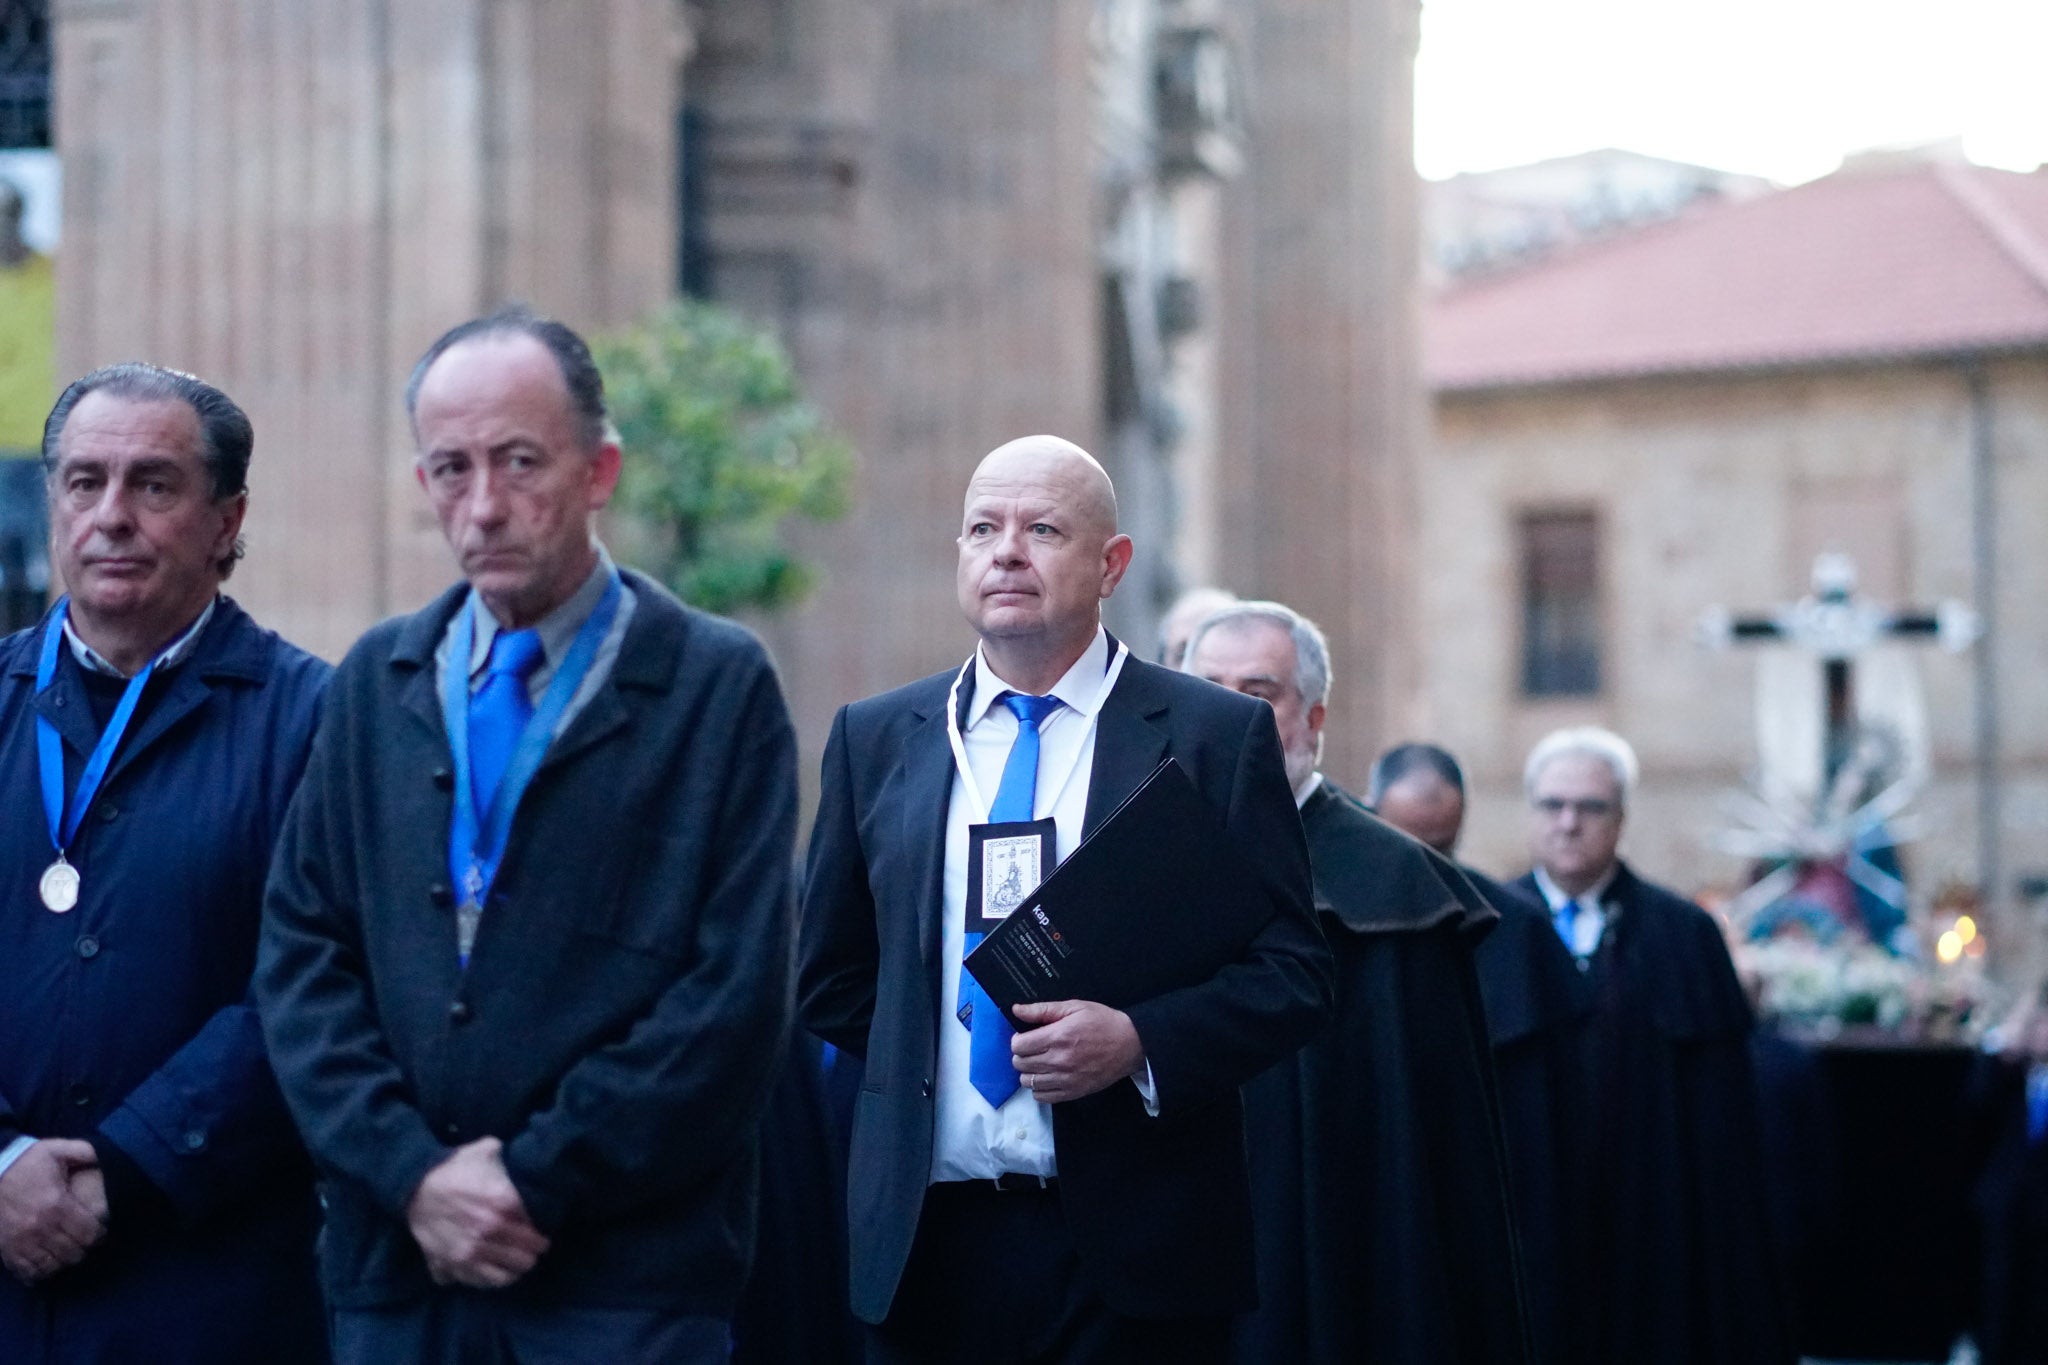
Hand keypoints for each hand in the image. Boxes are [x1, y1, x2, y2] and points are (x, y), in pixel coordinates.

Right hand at [0, 1139, 105, 1283]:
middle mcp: (41, 1227)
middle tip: (84, 1243)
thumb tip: (102, 1159)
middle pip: (72, 1253)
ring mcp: (22, 1241)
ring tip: (68, 1254)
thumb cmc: (24, 1163)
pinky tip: (47, 1265)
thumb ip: (82, 1152)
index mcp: (57, 1204)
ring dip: (63, 1262)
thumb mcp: (55, 1150)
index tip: (99, 1230)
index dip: (98, 1234)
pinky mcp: (7, 1249)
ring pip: (52, 1265)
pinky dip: (40, 1272)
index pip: (88, 1233)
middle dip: (83, 1249)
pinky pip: (27, 1270)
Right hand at [405, 1137, 549, 1288]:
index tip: (544, 1230)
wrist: (414, 1186)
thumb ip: (512, 1156)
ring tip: (520, 1263)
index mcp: (503, 1203)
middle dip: (533, 1252)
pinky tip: (498, 1271)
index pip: (536, 1229)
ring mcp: (470, 1252)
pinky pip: (481, 1282)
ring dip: (516, 1270)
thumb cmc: (454, 1167)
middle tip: (535, 1248)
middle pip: (526, 1256)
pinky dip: (492, 1280)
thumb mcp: (487, 1151)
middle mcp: (489, 1232)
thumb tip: (531, 1157)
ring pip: (507, 1275)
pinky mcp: (452, 1266)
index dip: (542, 1231)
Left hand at [1009, 1000, 1146, 1103]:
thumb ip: (1043, 1009)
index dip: (1018, 1039)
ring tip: (1040, 1062)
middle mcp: (1058, 1060)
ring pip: (1027, 1082)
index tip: (1026, 1037)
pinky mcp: (1073, 1092)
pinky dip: (1039, 1088)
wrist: (1130, 1045)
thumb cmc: (1102, 1022)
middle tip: (1034, 1048)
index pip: (1018, 1046)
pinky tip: (1048, 1077)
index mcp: (1058, 1037)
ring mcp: (1065, 1079)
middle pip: (1020, 1064)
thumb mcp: (1075, 1007)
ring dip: (1029, 1072)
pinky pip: (1042, 1097)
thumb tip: (1016, 1010)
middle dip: (1022, 1055)